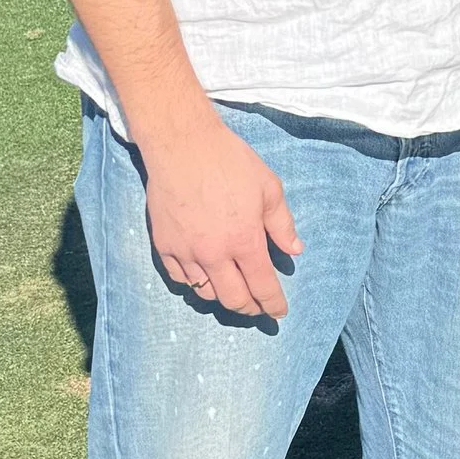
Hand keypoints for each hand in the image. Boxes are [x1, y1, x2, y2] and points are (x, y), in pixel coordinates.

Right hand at [140, 111, 302, 317]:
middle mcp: (214, 253)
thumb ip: (282, 224)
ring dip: (223, 297)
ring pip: (205, 293)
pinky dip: (195, 283)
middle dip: (250, 308)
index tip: (279, 313)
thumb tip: (294, 251)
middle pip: (233, 299)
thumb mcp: (268, 188)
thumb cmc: (230, 162)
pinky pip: (180, 278)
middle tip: (258, 305)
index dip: (273, 304)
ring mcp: (186, 252)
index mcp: (244, 240)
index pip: (262, 286)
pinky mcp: (164, 245)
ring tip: (234, 289)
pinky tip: (205, 276)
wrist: (182, 145)